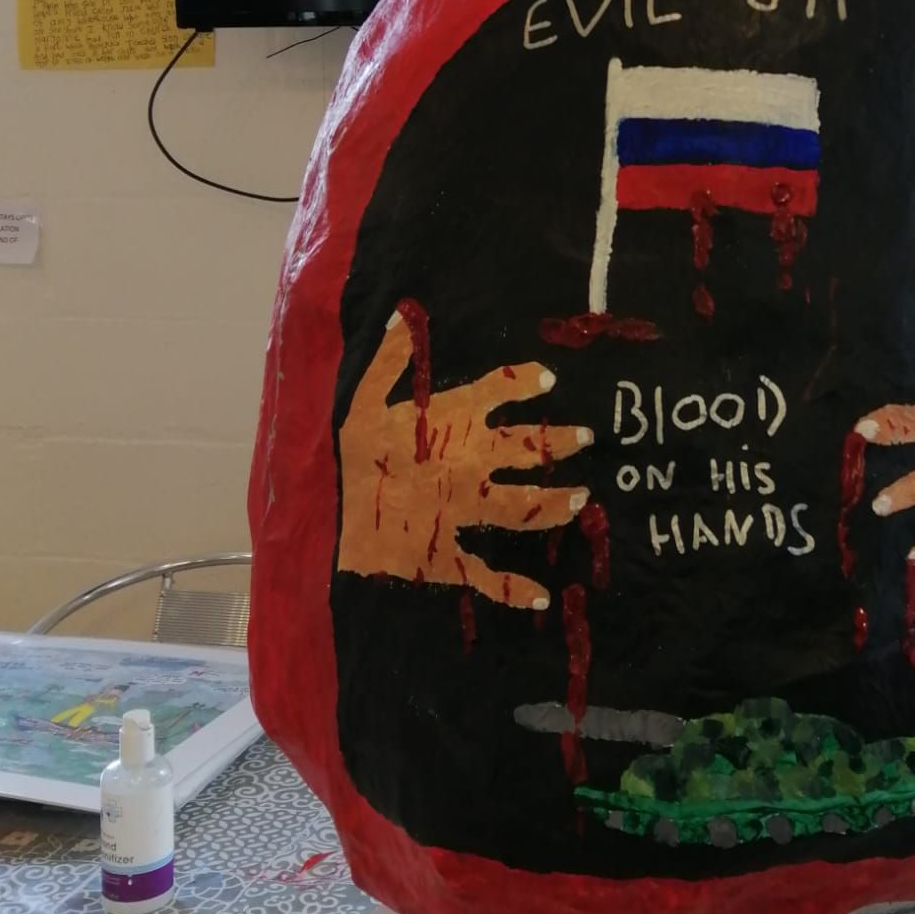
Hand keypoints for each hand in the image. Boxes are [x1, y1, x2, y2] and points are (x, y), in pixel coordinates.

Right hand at [336, 313, 591, 609]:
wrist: (328, 527)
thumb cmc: (348, 461)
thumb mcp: (360, 402)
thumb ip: (388, 362)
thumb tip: (405, 314)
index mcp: (446, 425)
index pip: (494, 394)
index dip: (522, 384)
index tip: (548, 381)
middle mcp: (467, 465)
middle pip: (524, 449)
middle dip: (558, 442)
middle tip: (586, 438)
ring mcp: (464, 512)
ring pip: (521, 506)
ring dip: (554, 504)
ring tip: (582, 500)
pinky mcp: (452, 555)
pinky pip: (489, 575)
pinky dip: (516, 590)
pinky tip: (545, 598)